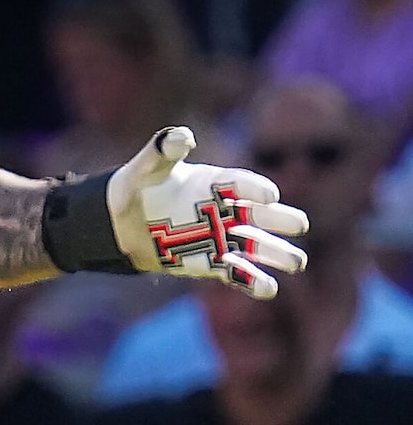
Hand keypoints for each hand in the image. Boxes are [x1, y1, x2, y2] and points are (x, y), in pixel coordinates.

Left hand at [110, 127, 309, 296]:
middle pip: (260, 215)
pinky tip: (267, 288)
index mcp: (216, 183)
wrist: (125, 222)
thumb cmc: (140, 186)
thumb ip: (162, 151)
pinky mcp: (213, 262)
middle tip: (298, 224)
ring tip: (297, 262)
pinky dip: (252, 281)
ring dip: (277, 253)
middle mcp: (227, 210)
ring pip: (257, 246)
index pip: (241, 183)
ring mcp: (223, 237)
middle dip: (280, 219)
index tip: (269, 195)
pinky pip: (238, 273)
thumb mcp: (147, 167)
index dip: (255, 188)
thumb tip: (181, 136)